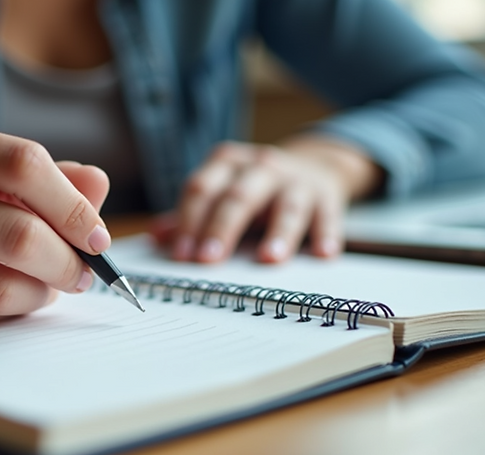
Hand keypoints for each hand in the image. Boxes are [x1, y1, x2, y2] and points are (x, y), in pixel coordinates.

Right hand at [0, 121, 110, 329]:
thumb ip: (34, 176)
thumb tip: (97, 186)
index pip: (22, 164)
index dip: (73, 205)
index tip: (96, 234)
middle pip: (18, 234)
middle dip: (67, 262)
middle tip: (82, 272)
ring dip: (40, 294)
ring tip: (48, 288)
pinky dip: (3, 312)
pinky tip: (4, 298)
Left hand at [153, 137, 381, 262]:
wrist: (314, 166)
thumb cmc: (255, 189)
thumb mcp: (222, 192)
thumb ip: (192, 215)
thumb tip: (156, 237)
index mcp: (227, 163)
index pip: (201, 189)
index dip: (189, 221)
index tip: (181, 254)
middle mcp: (261, 166)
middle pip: (237, 197)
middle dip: (221, 228)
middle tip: (208, 260)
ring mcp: (296, 180)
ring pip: (286, 205)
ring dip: (278, 232)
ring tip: (268, 259)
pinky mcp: (327, 197)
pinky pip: (328, 216)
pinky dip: (326, 235)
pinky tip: (323, 255)